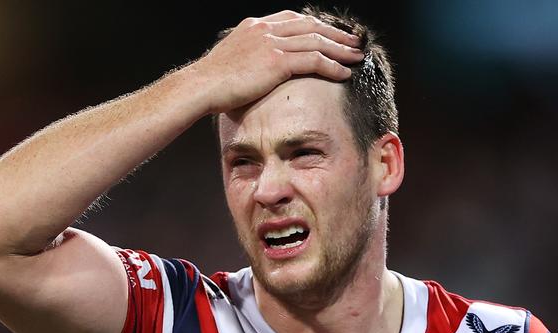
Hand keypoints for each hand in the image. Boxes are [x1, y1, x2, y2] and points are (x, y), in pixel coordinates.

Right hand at [194, 10, 363, 113]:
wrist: (201, 86)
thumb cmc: (212, 81)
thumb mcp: (232, 59)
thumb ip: (250, 56)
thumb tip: (258, 69)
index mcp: (255, 26)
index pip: (293, 19)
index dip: (316, 26)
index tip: (329, 34)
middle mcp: (265, 29)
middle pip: (310, 26)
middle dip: (335, 34)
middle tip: (353, 42)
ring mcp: (272, 43)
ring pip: (316, 42)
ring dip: (340, 49)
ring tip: (356, 57)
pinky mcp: (276, 61)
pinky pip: (313, 60)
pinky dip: (332, 65)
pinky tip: (344, 72)